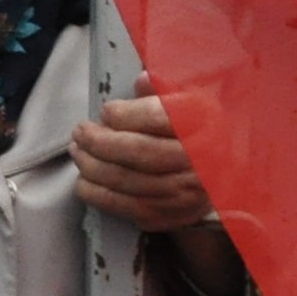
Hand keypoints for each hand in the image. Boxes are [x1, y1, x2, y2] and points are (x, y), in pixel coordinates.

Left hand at [73, 93, 215, 230]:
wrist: (219, 171)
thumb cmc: (192, 128)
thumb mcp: (183, 99)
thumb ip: (160, 89)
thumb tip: (142, 80)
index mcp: (202, 122)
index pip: (157, 117)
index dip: (124, 115)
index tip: (104, 111)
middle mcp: (199, 159)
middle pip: (140, 152)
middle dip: (99, 142)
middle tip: (79, 133)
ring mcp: (188, 192)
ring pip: (129, 182)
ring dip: (92, 168)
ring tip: (77, 152)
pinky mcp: (174, 215)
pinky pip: (130, 208)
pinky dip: (99, 196)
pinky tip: (84, 182)